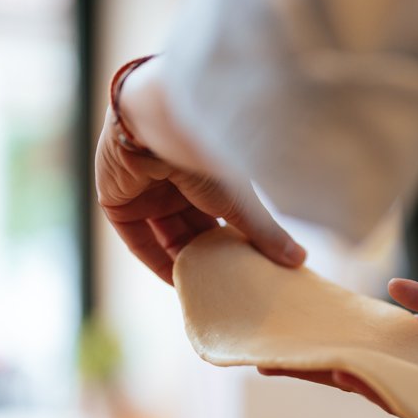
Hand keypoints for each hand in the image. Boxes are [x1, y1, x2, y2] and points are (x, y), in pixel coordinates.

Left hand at [95, 108, 304, 283]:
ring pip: (164, 234)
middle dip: (206, 255)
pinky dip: (153, 259)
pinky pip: (135, 237)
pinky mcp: (117, 200)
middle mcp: (175, 179)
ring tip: (203, 289)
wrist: (157, 127)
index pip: (219, 213)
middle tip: (225, 284)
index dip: (231, 241)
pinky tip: (175, 281)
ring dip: (181, 260)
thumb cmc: (204, 155)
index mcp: (204, 171)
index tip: (245, 267)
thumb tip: (300, 260)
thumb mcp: (240, 201)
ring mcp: (144, 190)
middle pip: (191, 227)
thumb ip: (265, 233)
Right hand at [260, 273, 417, 411]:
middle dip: (315, 364)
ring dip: (343, 377)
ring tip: (309, 362)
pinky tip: (358, 379)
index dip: (330, 332)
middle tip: (272, 357)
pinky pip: (410, 410)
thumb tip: (396, 290)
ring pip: (375, 390)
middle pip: (357, 367)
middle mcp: (417, 369)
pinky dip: (383, 396)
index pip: (364, 336)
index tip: (294, 324)